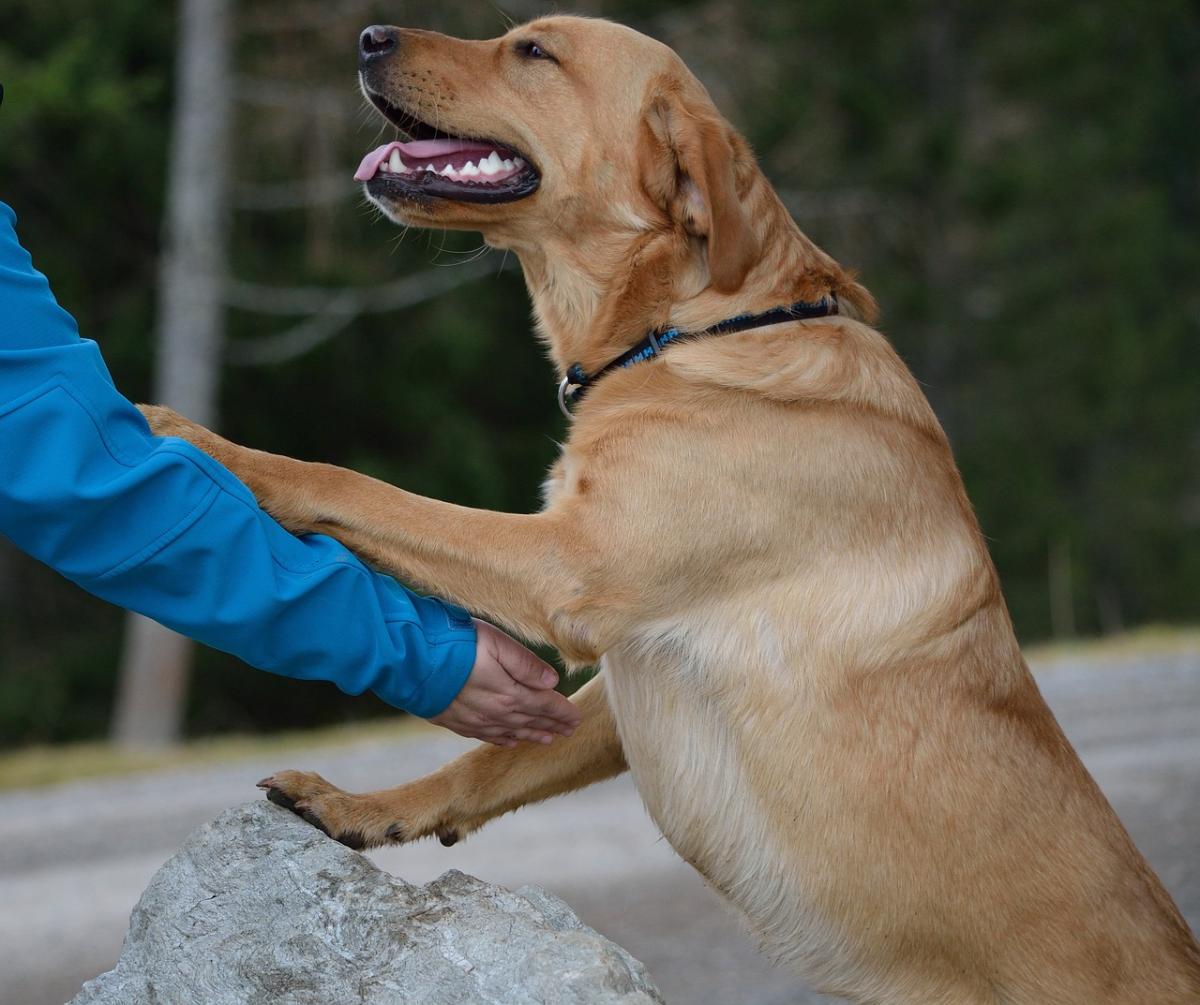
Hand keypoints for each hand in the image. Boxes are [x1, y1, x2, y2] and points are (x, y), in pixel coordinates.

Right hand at [428, 619, 581, 746]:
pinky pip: (487, 736)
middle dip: (552, 725)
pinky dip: (503, 740)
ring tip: (547, 739)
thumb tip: (552, 682)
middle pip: (531, 721)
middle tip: (569, 731)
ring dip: (531, 735)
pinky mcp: (457, 722)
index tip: (577, 718)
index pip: (545, 705)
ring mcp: (476, 720)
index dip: (562, 712)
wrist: (412, 662)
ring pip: (511, 732)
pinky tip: (509, 741)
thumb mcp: (498, 643)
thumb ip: (526, 664)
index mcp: (510, 694)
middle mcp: (496, 713)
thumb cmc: (456, 644)